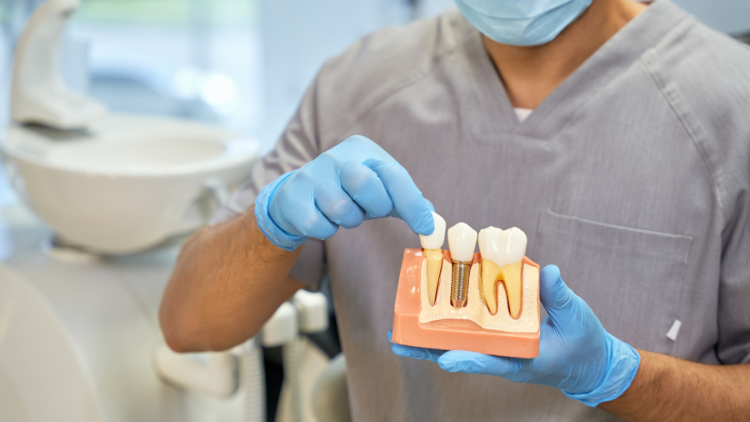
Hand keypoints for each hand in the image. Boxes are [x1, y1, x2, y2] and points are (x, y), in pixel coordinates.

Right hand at [255, 135, 433, 250]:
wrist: (296, 197)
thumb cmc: (346, 193)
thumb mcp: (378, 191)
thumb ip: (406, 202)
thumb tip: (433, 221)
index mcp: (361, 149)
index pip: (393, 173)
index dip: (411, 202)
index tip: (425, 227)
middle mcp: (335, 156)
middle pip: (365, 183)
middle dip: (374, 206)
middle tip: (368, 209)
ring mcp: (311, 175)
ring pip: (342, 209)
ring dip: (348, 220)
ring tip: (342, 212)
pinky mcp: (294, 198)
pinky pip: (321, 226)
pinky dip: (327, 229)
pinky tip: (322, 218)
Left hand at [391, 265, 640, 406]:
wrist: (590, 360)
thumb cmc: (584, 343)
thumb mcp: (577, 318)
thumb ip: (560, 296)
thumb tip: (547, 272)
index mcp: (523, 358)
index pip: (492, 360)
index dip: (469, 360)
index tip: (446, 359)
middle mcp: (504, 355)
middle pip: (461, 353)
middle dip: (430, 349)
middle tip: (398, 342)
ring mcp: (498, 347)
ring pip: (459, 344)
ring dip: (430, 338)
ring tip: (400, 332)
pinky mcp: (497, 337)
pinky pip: (468, 333)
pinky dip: (448, 324)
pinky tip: (427, 313)